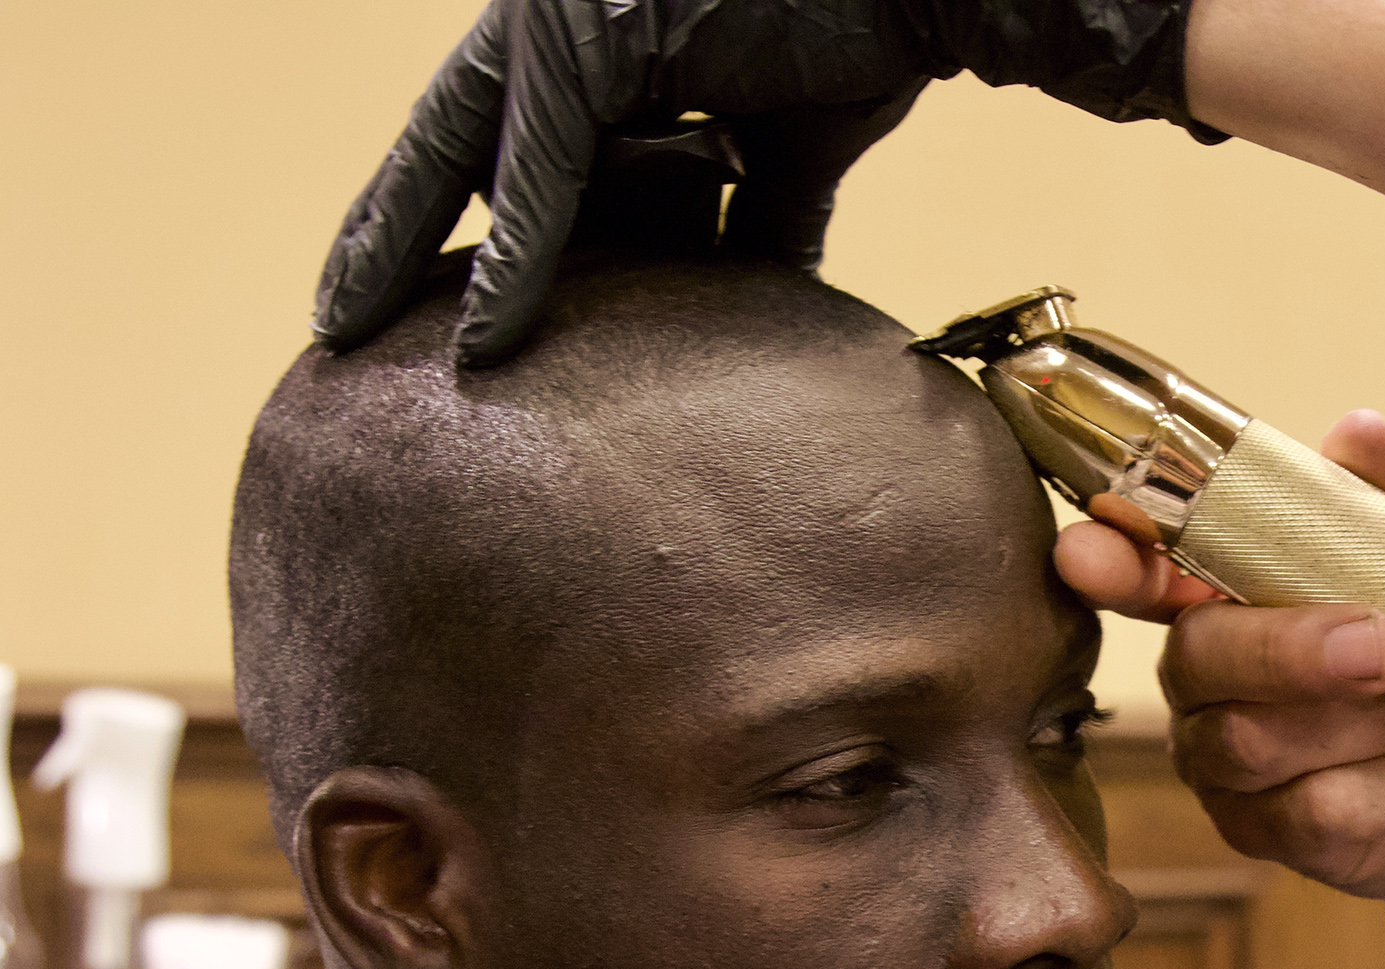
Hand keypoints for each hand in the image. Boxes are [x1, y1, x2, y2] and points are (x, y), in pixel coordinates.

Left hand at [317, 0, 1213, 367]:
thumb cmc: (870, 38)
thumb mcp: (790, 140)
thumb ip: (755, 210)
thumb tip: (757, 291)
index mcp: (603, 25)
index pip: (503, 127)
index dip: (441, 200)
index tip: (407, 275)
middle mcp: (564, 14)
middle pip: (455, 137)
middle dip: (389, 226)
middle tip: (336, 315)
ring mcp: (565, 19)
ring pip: (468, 154)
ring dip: (405, 247)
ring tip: (353, 331)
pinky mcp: (589, 44)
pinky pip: (541, 177)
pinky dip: (515, 265)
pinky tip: (480, 342)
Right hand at [1056, 410, 1384, 909]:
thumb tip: (1359, 434)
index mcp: (1224, 594)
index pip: (1141, 570)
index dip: (1111, 559)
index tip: (1088, 549)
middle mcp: (1205, 680)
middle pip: (1196, 661)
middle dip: (1287, 650)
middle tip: (1383, 645)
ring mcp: (1226, 765)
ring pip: (1252, 744)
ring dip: (1366, 724)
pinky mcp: (1268, 837)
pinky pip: (1312, 815)